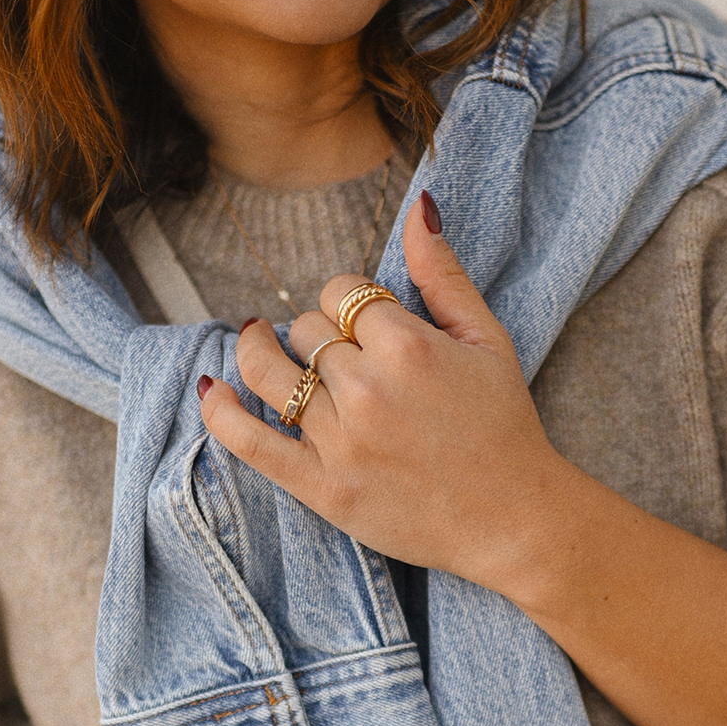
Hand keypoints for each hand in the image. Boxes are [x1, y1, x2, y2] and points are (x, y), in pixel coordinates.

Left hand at [198, 191, 569, 593]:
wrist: (515, 519)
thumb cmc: (505, 426)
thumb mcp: (488, 339)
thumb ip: (444, 275)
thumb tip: (420, 206)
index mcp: (407, 346)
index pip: (341, 294)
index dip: (347, 302)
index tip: (363, 322)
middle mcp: (366, 389)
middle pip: (306, 331)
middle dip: (320, 335)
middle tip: (343, 356)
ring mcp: (339, 440)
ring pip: (270, 372)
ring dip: (258, 351)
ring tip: (257, 341)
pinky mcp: (322, 487)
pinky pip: (249, 441)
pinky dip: (220, 412)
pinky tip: (211, 389)